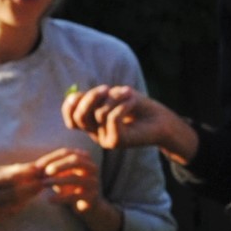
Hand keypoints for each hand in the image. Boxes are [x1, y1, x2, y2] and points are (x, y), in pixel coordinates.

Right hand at [0, 161, 48, 230]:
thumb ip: (10, 171)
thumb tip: (33, 166)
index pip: (10, 178)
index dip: (27, 175)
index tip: (39, 171)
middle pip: (14, 193)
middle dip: (31, 187)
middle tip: (43, 182)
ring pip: (14, 205)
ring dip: (29, 197)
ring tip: (37, 189)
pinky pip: (10, 213)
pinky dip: (20, 206)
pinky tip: (26, 200)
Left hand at [36, 147, 123, 230]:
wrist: (89, 206)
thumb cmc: (72, 187)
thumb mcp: (63, 175)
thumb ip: (53, 169)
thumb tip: (33, 167)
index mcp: (85, 158)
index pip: (67, 153)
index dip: (51, 158)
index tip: (38, 165)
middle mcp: (92, 167)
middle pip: (75, 160)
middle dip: (58, 165)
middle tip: (45, 172)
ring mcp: (93, 181)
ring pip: (75, 178)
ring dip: (57, 180)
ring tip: (44, 184)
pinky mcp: (92, 196)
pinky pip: (75, 196)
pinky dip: (61, 198)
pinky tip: (49, 200)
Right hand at [64, 84, 196, 162]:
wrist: (161, 120)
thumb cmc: (136, 106)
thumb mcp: (113, 96)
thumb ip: (94, 97)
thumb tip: (73, 96)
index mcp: (93, 123)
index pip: (71, 117)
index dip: (69, 105)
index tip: (79, 94)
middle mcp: (96, 134)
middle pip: (80, 116)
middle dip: (90, 98)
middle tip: (106, 88)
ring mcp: (105, 140)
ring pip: (99, 113)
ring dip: (115, 98)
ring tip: (129, 94)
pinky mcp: (116, 142)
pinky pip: (113, 117)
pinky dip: (123, 104)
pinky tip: (133, 101)